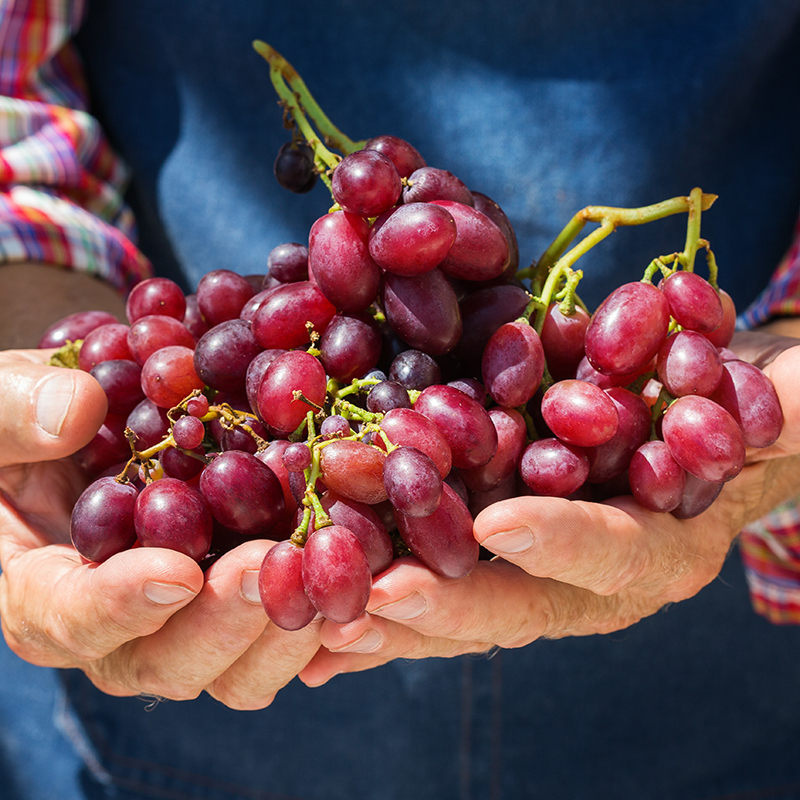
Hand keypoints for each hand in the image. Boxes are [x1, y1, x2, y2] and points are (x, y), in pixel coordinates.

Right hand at [0, 349, 319, 708]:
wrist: (84, 429)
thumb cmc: (22, 422)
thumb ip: (14, 412)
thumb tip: (75, 412)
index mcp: (41, 586)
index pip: (67, 620)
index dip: (120, 608)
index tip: (177, 572)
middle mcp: (118, 624)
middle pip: (166, 663)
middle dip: (224, 621)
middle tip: (273, 561)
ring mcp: (186, 618)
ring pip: (236, 667)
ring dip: (287, 628)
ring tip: (331, 569)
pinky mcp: (241, 598)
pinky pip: (283, 631)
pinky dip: (322, 611)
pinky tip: (360, 568)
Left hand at [299, 329, 799, 686]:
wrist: (686, 408)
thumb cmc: (731, 401)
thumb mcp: (771, 400)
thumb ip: (780, 405)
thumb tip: (797, 384)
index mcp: (661, 549)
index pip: (613, 554)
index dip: (564, 541)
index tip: (501, 525)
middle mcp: (587, 578)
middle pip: (513, 603)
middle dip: (444, 605)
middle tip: (368, 604)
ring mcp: (529, 569)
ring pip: (455, 603)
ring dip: (386, 611)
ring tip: (315, 617)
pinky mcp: (481, 545)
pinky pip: (422, 573)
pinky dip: (368, 583)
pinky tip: (308, 594)